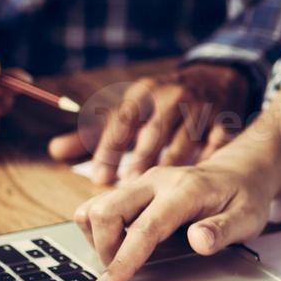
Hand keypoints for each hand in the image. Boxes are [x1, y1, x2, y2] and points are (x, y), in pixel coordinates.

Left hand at [50, 63, 249, 184]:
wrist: (214, 79)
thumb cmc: (163, 103)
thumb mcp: (130, 110)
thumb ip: (94, 133)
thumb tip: (56, 150)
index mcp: (144, 93)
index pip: (122, 120)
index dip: (110, 149)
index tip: (99, 177)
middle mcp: (172, 96)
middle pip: (153, 131)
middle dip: (139, 161)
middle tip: (126, 191)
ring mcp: (201, 107)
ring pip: (185, 140)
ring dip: (171, 169)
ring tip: (156, 201)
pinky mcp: (225, 120)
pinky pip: (216, 143)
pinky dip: (207, 163)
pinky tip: (198, 184)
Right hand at [73, 159, 272, 280]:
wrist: (240, 172)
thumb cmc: (244, 197)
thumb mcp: (247, 219)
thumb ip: (223, 231)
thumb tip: (199, 241)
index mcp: (185, 190)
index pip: (145, 228)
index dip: (124, 259)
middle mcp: (156, 180)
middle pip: (106, 211)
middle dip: (105, 249)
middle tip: (123, 272)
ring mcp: (142, 182)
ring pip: (95, 207)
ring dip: (99, 239)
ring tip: (124, 256)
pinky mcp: (133, 187)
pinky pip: (99, 205)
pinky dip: (100, 228)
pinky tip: (122, 242)